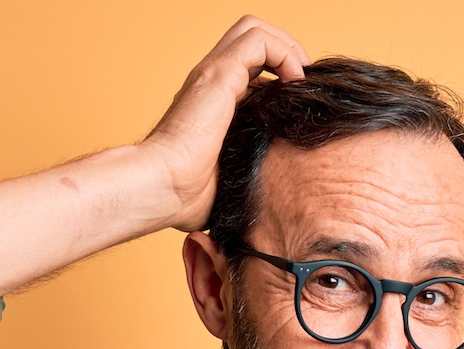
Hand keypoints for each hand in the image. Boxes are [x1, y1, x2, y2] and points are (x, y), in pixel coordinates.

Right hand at [143, 15, 309, 231]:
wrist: (161, 188)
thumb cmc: (185, 198)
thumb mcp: (228, 182)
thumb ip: (246, 176)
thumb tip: (272, 203)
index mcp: (212, 103)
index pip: (251, 69)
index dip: (279, 79)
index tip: (297, 108)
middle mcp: (211, 83)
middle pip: (252, 38)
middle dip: (285, 52)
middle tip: (301, 86)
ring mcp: (212, 75)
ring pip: (255, 30)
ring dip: (286, 47)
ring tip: (300, 79)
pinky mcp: (218, 74)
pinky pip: (259, 41)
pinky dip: (283, 53)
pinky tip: (293, 83)